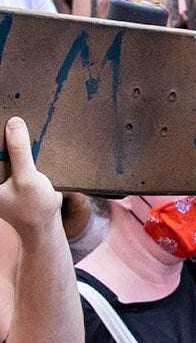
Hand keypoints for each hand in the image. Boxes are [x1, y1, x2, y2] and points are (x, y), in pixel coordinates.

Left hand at [0, 117, 61, 235]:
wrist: (44, 226)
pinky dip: (18, 147)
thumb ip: (19, 151)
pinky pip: (11, 155)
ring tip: (17, 122)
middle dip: (3, 134)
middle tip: (11, 117)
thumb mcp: (27, 178)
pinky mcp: (10, 173)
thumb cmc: (33, 206)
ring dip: (10, 139)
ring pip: (2, 150)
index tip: (2, 118)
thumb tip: (13, 122)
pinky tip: (25, 136)